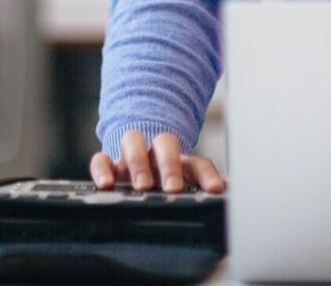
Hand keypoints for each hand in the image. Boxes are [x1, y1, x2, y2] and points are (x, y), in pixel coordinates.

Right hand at [90, 129, 225, 193]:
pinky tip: (107, 185)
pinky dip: (102, 169)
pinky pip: (101, 159)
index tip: (215, 190)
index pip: (197, 162)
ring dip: (138, 162)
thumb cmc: (163, 177)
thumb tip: (229, 188)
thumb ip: (203, 184)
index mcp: (180, 159)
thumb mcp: (184, 183)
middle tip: (172, 188)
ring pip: (133, 141)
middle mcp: (155, 151)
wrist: (136, 160)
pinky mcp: (108, 164)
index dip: (207, 175)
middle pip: (165, 143)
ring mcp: (131, 155)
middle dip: (169, 164)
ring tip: (142, 186)